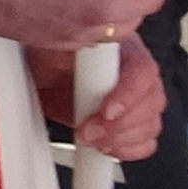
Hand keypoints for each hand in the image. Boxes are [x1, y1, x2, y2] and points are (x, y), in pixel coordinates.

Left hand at [27, 33, 164, 159]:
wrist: (36, 74)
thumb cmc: (48, 54)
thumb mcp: (56, 42)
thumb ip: (74, 42)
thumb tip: (75, 38)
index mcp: (123, 48)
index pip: (143, 72)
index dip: (128, 95)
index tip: (105, 112)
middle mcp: (134, 75)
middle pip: (151, 103)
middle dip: (119, 124)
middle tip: (88, 130)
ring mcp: (134, 100)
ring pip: (150, 125)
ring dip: (119, 139)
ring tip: (89, 137)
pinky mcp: (127, 123)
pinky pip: (144, 142)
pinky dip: (125, 149)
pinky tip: (104, 146)